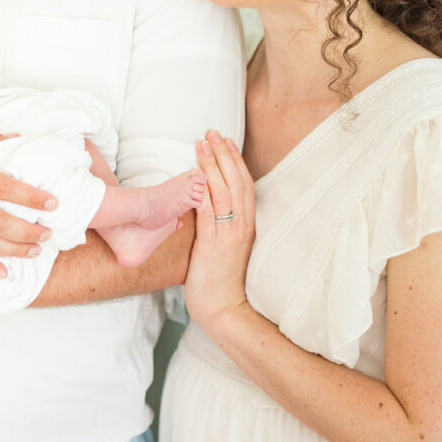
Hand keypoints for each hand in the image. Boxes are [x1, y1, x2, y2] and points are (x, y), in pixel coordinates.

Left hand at [184, 130, 256, 327]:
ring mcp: (230, 235)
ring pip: (224, 192)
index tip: (226, 141)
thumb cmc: (220, 278)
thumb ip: (220, 224)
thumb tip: (206, 203)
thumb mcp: (225, 245)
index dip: (236, 161)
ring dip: (212, 166)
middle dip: (224, 155)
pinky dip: (203, 192)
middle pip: (237, 181)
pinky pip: (209, 213)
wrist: (224, 308)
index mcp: (247, 225)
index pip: (245, 185)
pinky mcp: (214, 246)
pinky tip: (194, 177)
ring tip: (202, 145)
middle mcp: (242, 226)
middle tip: (213, 133)